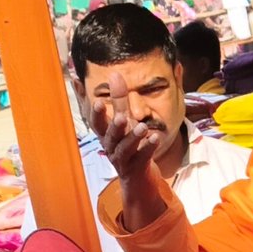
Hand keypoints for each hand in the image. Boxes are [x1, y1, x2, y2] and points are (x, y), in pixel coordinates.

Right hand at [90, 69, 166, 187]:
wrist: (138, 177)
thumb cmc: (128, 144)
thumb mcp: (124, 121)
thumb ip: (119, 99)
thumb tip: (114, 74)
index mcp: (106, 134)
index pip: (98, 123)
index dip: (96, 114)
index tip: (97, 101)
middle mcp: (111, 147)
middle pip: (111, 136)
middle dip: (115, 126)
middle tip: (121, 117)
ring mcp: (123, 159)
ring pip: (126, 148)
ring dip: (133, 137)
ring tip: (143, 127)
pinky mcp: (136, 167)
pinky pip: (142, 157)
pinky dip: (148, 148)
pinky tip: (156, 138)